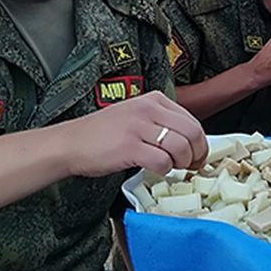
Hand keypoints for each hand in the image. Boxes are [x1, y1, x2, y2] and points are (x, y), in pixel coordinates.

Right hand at [57, 91, 207, 176]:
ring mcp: (138, 127)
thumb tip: (188, 141)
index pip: (192, 120)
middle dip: (196, 154)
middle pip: (192, 133)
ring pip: (180, 147)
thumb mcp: (136, 115)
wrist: (71, 142)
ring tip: (171, 168)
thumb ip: (161, 122)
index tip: (197, 155)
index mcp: (153, 100)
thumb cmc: (102, 133)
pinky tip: (156, 170)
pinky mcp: (129, 147)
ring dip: (181, 164)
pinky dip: (164, 170)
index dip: (200, 143)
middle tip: (190, 166)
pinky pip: (162, 161)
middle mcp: (148, 109)